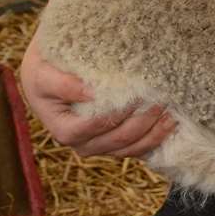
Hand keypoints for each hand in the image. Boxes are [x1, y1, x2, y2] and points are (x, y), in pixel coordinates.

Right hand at [18, 32, 173, 157]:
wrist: (52, 71)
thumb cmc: (47, 67)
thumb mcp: (43, 71)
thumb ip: (63, 84)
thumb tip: (91, 94)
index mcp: (62, 129)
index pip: (91, 128)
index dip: (114, 115)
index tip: (135, 95)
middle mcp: (81, 144)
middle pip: (115, 140)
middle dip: (141, 122)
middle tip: (161, 100)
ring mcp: (99, 146)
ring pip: (129, 148)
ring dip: (153, 132)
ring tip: (171, 112)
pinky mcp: (114, 143)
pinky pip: (136, 148)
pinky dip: (155, 138)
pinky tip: (170, 122)